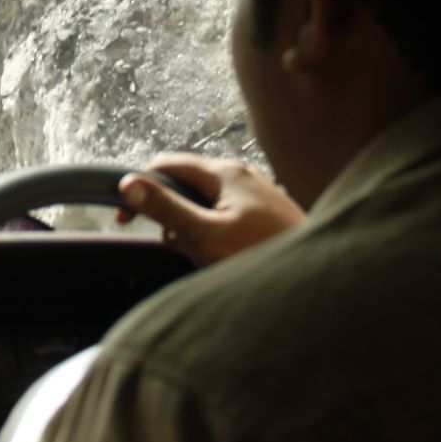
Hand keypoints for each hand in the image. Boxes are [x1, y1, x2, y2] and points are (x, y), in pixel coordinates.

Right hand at [117, 153, 304, 266]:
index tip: (124, 216)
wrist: (315, 276)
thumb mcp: (205, 234)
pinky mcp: (266, 214)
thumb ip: (167, 208)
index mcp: (225, 172)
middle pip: (187, 188)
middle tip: (186, 247)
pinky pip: (227, 220)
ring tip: (214, 258)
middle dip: (177, 220)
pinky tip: (231, 259)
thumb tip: (129, 183)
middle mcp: (242, 174)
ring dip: (199, 233)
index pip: (167, 165)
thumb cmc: (263, 255)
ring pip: (207, 208)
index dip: (140, 188)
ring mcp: (257, 193)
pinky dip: (218, 238)